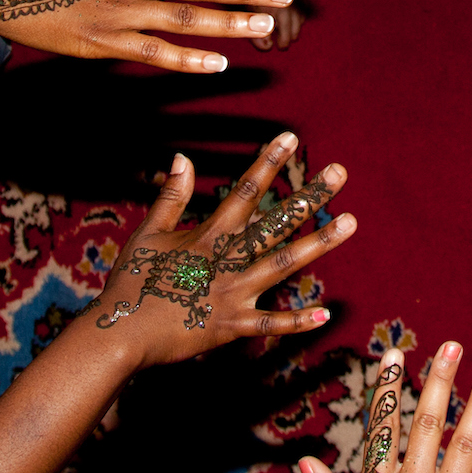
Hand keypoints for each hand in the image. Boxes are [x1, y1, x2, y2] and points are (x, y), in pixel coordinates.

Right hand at [85, 130, 352, 366]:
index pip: (245, 190)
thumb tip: (183, 157)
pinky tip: (325, 314)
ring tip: (351, 223)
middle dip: (310, 197)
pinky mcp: (232, 326)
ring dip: (320, 244)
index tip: (290, 137)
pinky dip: (297, 321)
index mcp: (208, 235)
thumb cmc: (131, 282)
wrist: (120, 334)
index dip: (268, 162)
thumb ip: (171, 197)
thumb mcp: (148, 234)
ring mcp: (233, 294)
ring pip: (284, 265)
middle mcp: (227, 260)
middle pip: (276, 222)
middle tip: (340, 173)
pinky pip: (270, 323)